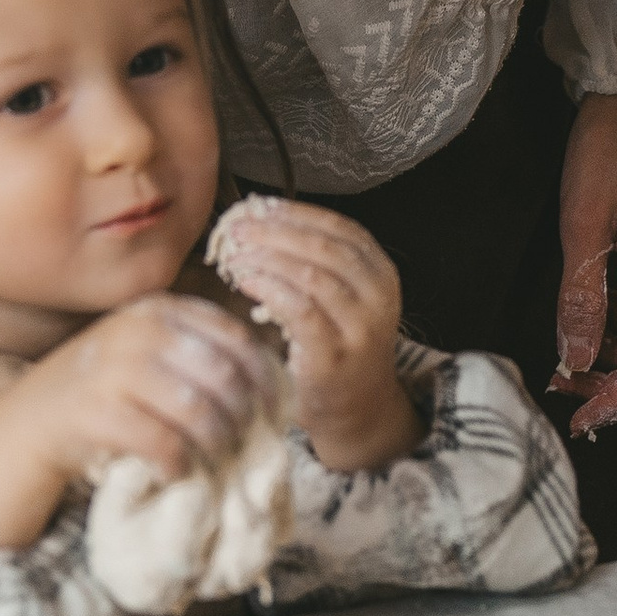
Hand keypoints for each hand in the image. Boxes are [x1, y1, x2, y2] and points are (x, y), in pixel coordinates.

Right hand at [0, 295, 277, 548]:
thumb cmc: (98, 396)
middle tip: (250, 446)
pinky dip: (179, 462)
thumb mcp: (145, 357)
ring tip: (217, 462)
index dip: (264, 375)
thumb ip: (194, 354)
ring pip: (200, 410)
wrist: (23, 428)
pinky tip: (177, 472)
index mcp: (156, 310)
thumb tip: (268, 384)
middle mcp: (138, 330)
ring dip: (217, 445)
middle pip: (225, 375)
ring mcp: (113, 368)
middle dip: (246, 417)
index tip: (276, 410)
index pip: (234, 336)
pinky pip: (162, 441)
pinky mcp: (94, 411)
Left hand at [215, 200, 419, 471]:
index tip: (259, 206)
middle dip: (276, 231)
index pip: (339, 227)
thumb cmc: (337, 345)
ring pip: (312, 274)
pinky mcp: (333, 356)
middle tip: (237, 225)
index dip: (296, 212)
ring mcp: (359, 328)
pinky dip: (270, 288)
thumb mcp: (342, 297)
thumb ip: (314, 262)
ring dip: (268, 257)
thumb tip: (259, 218)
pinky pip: (300, 310)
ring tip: (235, 251)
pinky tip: (246, 280)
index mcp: (381, 272)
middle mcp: (378, 296)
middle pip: (324, 247)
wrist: (356, 409)